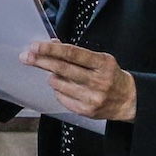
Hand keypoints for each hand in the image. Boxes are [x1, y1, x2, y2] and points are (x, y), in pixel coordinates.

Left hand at [20, 39, 136, 121]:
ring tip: (56, 75)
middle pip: (62, 69)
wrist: (129, 100)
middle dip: (41, 61)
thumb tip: (52, 44)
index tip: (36, 46)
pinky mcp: (86, 111)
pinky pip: (61, 98)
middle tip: (26, 56)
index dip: (52, 49)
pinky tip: (65, 88)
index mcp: (103, 63)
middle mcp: (98, 81)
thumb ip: (77, 53)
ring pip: (58, 84)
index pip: (72, 54)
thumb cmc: (111, 75)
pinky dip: (59, 90)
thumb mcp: (100, 59)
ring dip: (52, 77)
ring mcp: (92, 98)